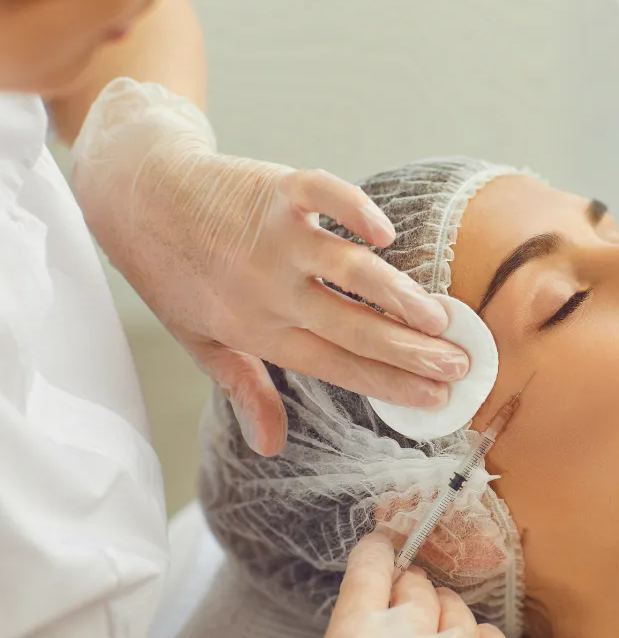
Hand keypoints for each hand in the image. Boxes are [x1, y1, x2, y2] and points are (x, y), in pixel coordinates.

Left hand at [71, 79, 469, 454]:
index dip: (390, 384)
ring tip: (439, 317)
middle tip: (461, 364)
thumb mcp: (201, 343)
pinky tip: (384, 233)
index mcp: (259, 332)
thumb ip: (245, 390)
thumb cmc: (175, 273)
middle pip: (352, 328)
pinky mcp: (276, 192)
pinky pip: (322, 196)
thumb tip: (270, 446)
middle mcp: (270, 292)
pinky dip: (353, 209)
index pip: (337, 367)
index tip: (438, 396)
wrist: (137, 198)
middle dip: (411, 351)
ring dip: (396, 295)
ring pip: (346, 272)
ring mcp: (274, 241)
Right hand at [316, 533, 514, 637]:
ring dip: (447, 611)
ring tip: (436, 620)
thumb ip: (345, 636)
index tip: (380, 544)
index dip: (376, 552)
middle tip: (406, 592)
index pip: (369, 568)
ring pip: (458, 612)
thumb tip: (362, 612)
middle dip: (411, 586)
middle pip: (415, 587)